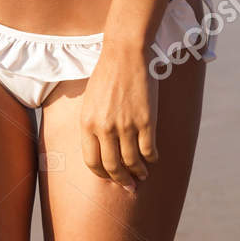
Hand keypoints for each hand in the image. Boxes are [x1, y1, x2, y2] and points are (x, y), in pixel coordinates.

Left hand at [78, 43, 157, 193]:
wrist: (125, 54)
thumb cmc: (106, 76)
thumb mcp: (89, 102)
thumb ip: (92, 125)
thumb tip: (101, 150)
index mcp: (86, 123)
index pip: (92, 161)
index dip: (102, 174)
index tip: (110, 179)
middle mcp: (104, 128)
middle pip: (113, 167)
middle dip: (121, 180)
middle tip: (129, 186)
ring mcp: (126, 125)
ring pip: (132, 161)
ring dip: (139, 172)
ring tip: (142, 174)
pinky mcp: (146, 121)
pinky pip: (149, 150)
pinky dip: (151, 159)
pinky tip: (152, 159)